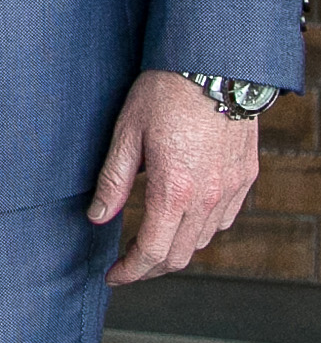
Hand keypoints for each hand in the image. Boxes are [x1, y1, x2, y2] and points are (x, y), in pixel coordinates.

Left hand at [88, 68, 263, 285]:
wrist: (216, 67)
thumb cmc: (165, 94)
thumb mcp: (126, 134)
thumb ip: (113, 180)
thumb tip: (98, 216)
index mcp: (174, 191)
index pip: (152, 252)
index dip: (130, 271)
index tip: (113, 276)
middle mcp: (208, 198)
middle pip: (180, 256)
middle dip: (150, 267)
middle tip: (127, 264)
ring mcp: (231, 190)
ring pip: (203, 241)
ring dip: (176, 248)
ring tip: (150, 240)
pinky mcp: (245, 178)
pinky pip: (224, 219)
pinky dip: (201, 229)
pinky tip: (182, 218)